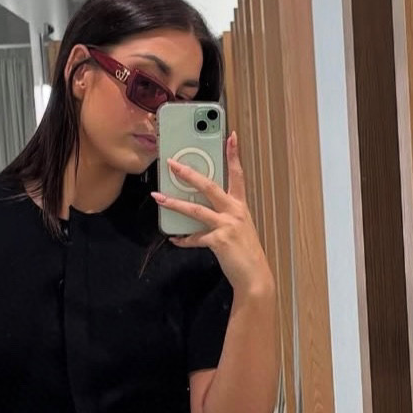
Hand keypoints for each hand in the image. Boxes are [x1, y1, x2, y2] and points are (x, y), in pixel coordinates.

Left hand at [152, 133, 272, 301]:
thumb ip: (222, 218)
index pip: (237, 174)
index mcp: (240, 206)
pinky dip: (183, 239)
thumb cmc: (245, 253)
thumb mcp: (238, 229)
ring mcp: (227, 225)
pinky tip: (175, 239)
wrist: (254, 276)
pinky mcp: (218, 240)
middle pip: (209, 185)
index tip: (231, 136)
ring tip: (158, 198)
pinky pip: (194, 238)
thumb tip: (198, 215)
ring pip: (196, 209)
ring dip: (174, 203)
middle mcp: (235, 211)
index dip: (234, 155)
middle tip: (172, 164)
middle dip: (188, 173)